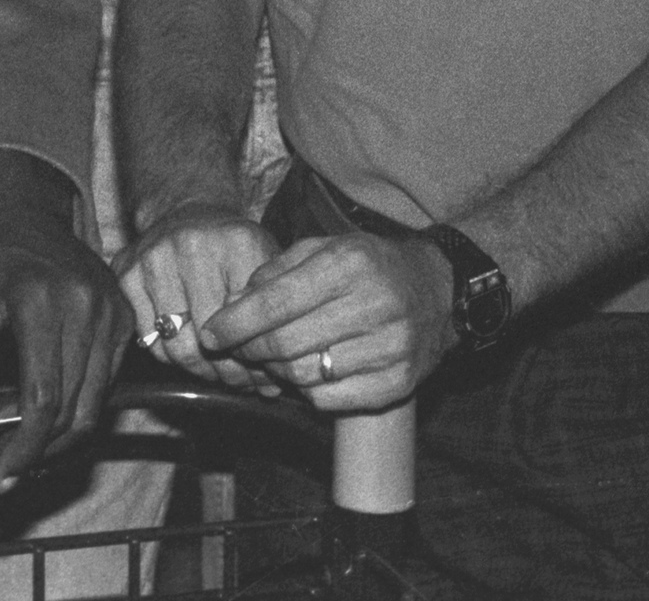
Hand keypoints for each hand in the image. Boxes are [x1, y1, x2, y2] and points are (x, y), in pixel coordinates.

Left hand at [0, 152, 128, 486]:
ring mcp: (111, 312)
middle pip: (71, 410)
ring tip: (13, 440)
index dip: (21, 446)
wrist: (20, 213)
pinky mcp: (123, 319)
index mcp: (41, 299)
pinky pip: (104, 386)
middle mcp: (86, 306)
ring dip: (55, 437)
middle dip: (33, 448)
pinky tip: (39, 410)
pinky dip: (74, 409)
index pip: (42, 398)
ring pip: (93, 407)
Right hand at [113, 207, 279, 391]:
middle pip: (206, 340)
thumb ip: (273, 316)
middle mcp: (191, 244)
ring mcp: (152, 257)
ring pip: (174, 347)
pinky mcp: (125, 273)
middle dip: (226, 371)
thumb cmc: (234, 252)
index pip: (244, 325)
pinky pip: (148, 339)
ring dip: (198, 369)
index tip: (261, 374)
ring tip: (216, 371)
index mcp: (237, 242)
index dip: (253, 360)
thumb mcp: (266, 270)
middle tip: (239, 380)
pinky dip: (169, 354)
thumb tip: (273, 383)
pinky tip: (188, 349)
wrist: (189, 212)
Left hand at [198, 232, 456, 411]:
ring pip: (305, 375)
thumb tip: (233, 303)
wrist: (438, 292)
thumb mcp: (323, 248)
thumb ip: (276, 271)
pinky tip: (304, 372)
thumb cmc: (368, 266)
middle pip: (286, 344)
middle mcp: (373, 307)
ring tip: (269, 357)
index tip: (210, 333)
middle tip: (236, 349)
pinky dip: (306, 390)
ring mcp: (390, 350)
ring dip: (275, 371)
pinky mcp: (399, 384)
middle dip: (249, 349)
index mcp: (349, 266)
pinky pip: (331, 400)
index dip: (236, 322)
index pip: (277, 302)